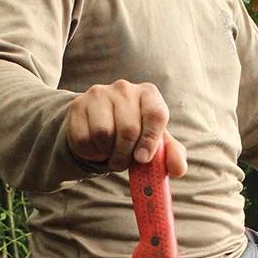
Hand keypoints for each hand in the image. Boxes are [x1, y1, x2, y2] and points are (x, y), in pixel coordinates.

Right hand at [66, 79, 187, 175]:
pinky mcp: (78, 105)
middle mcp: (124, 88)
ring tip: (109, 152)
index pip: (155, 114)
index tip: (143, 159)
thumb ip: (172, 154)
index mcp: (148, 94)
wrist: (100, 124)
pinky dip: (90, 151)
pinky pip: (83, 138)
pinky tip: (95, 147)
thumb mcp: (157, 142)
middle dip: (125, 154)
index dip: (150, 140)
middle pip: (128, 129)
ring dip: (107, 153)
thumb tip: (179, 169)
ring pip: (103, 133)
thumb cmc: (136, 134)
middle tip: (122, 162)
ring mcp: (99, 93)